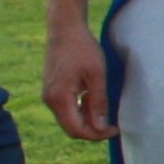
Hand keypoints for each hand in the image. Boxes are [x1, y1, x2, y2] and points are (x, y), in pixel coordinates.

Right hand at [44, 26, 118, 141]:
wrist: (65, 28)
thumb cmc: (82, 48)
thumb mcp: (97, 75)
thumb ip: (99, 103)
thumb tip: (101, 128)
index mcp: (58, 98)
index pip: (76, 130)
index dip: (97, 135)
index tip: (115, 128)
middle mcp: (49, 100)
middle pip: (71, 128)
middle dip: (93, 129)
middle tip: (112, 121)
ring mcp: (48, 95)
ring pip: (69, 119)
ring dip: (88, 118)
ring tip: (103, 104)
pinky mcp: (52, 90)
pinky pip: (67, 109)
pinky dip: (81, 109)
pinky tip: (93, 97)